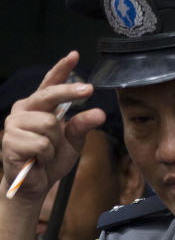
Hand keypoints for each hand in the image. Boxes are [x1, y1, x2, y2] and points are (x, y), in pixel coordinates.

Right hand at [1, 52, 101, 202]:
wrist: (34, 184)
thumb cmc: (51, 159)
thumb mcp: (73, 142)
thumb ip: (83, 125)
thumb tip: (99, 113)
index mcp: (38, 107)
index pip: (50, 84)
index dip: (61, 69)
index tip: (74, 55)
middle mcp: (23, 111)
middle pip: (49, 95)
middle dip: (69, 92)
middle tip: (88, 89)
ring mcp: (13, 125)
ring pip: (48, 124)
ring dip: (54, 144)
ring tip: (45, 152)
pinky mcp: (9, 141)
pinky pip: (41, 144)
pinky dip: (45, 155)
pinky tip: (36, 159)